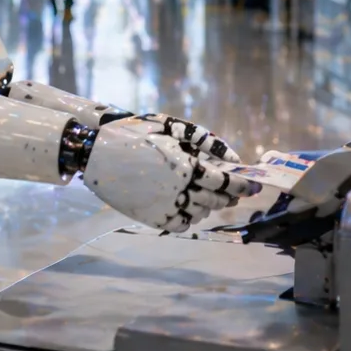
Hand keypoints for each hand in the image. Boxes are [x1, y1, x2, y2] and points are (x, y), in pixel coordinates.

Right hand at [81, 116, 259, 232]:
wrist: (96, 153)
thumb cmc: (136, 133)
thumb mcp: (172, 126)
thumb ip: (206, 141)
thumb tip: (233, 158)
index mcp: (185, 165)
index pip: (225, 183)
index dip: (243, 186)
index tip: (254, 187)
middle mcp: (179, 190)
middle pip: (216, 200)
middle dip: (228, 196)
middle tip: (231, 191)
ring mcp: (165, 206)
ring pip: (201, 214)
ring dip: (209, 206)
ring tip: (206, 195)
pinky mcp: (152, 218)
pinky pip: (182, 224)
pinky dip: (190, 218)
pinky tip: (187, 205)